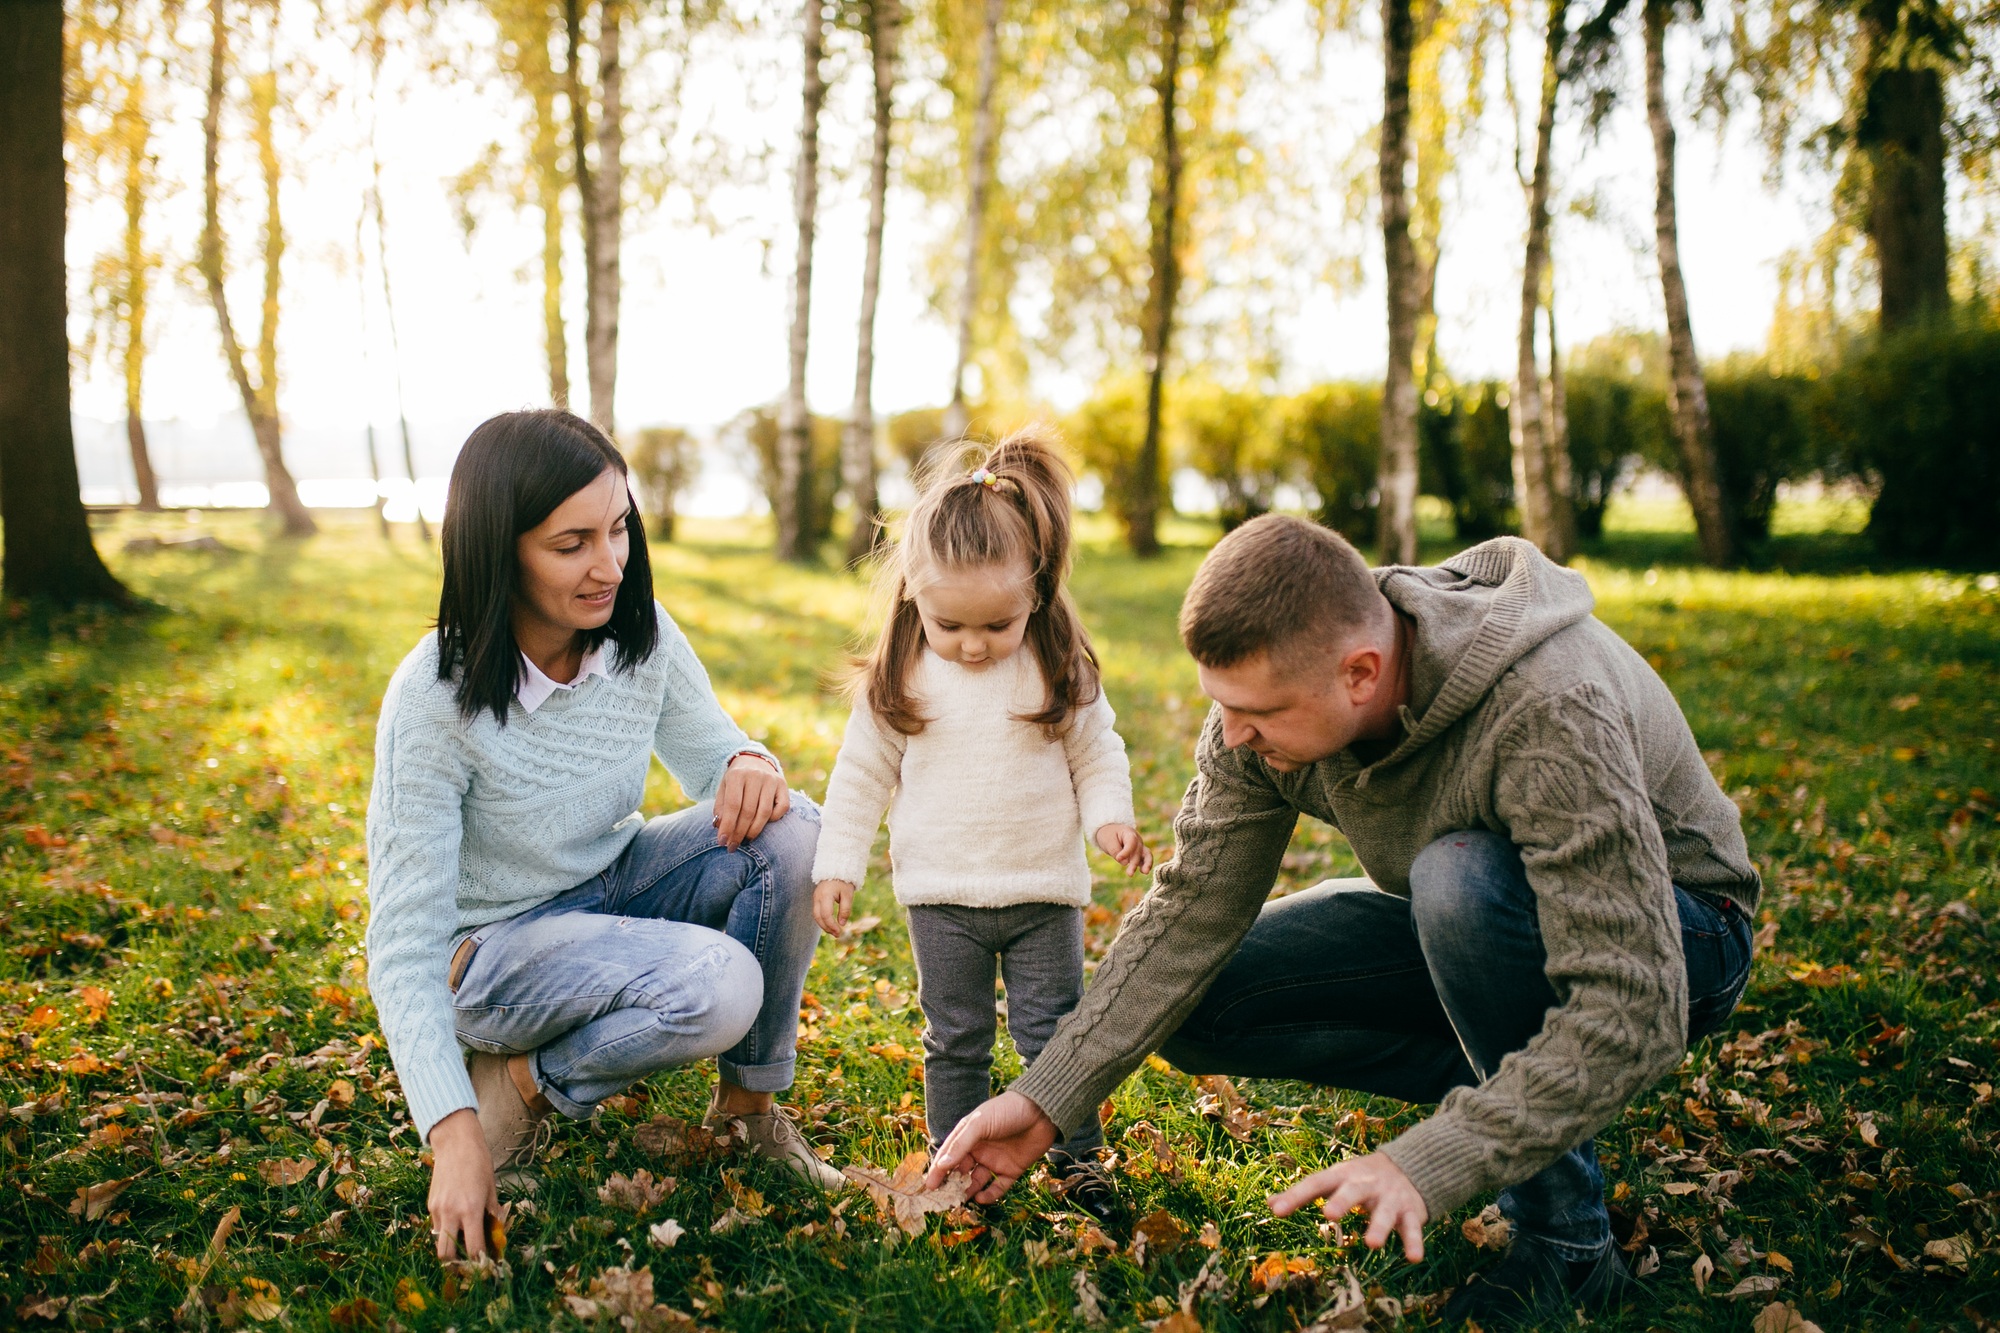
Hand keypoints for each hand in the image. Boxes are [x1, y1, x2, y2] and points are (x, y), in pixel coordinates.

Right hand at [427, 1109, 503, 1261]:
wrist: (456, 1143)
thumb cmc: (479, 1163)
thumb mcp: (492, 1189)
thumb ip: (492, 1214)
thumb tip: (497, 1236)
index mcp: (470, 1210)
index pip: (472, 1248)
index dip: (479, 1261)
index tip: (485, 1266)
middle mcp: (450, 1213)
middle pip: (446, 1255)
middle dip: (456, 1264)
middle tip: (468, 1262)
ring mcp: (437, 1209)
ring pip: (438, 1241)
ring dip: (449, 1246)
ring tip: (463, 1241)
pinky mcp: (430, 1204)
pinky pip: (436, 1226)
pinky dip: (445, 1230)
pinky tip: (456, 1221)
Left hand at [714, 753, 788, 849]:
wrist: (754, 760)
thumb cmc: (735, 781)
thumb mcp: (723, 789)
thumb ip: (721, 807)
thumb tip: (719, 827)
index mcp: (737, 775)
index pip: (733, 805)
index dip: (728, 826)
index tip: (722, 842)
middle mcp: (756, 776)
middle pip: (749, 811)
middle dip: (739, 833)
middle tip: (733, 847)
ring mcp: (772, 780)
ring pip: (765, 813)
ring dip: (754, 831)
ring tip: (745, 840)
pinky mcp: (783, 785)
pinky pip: (782, 808)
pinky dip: (773, 820)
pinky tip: (762, 824)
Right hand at [813, 878, 854, 935]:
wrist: (836, 869)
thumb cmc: (843, 881)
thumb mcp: (848, 894)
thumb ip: (845, 909)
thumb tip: (842, 924)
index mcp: (825, 895)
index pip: (826, 914)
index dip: (831, 925)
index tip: (839, 932)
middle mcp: (817, 897)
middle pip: (818, 917)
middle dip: (826, 928)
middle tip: (837, 935)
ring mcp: (815, 898)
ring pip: (816, 915)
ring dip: (824, 925)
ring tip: (834, 932)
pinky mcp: (816, 899)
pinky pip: (817, 912)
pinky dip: (822, 919)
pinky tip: (830, 924)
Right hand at [923, 1089, 1058, 1202]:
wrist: (1042, 1111)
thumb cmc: (1008, 1110)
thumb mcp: (980, 1123)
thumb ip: (961, 1144)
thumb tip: (942, 1165)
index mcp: (968, 1136)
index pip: (948, 1156)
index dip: (938, 1171)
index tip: (929, 1187)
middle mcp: (979, 1150)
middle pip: (961, 1171)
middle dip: (952, 1185)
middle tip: (944, 1200)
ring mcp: (995, 1161)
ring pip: (977, 1181)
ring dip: (968, 1191)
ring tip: (961, 1200)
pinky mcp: (1012, 1170)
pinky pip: (998, 1187)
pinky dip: (990, 1194)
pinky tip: (981, 1197)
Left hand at [1093, 823, 1152, 874]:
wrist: (1110, 832)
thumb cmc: (1109, 835)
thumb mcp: (1108, 841)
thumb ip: (1115, 850)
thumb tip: (1125, 863)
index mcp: (1129, 833)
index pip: (1131, 843)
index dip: (1126, 852)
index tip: (1118, 858)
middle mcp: (1137, 840)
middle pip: (1138, 851)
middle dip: (1134, 863)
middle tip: (1129, 874)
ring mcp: (1139, 847)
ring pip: (1146, 854)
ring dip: (1146, 863)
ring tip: (1145, 872)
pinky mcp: (1138, 854)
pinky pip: (1145, 859)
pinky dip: (1145, 865)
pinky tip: (1144, 872)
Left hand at [1268, 1150, 1428, 1261]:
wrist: (1410, 1167)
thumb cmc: (1359, 1178)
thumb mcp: (1333, 1180)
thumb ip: (1304, 1193)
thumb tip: (1269, 1204)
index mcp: (1343, 1175)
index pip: (1316, 1182)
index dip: (1296, 1196)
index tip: (1276, 1211)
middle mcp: (1366, 1184)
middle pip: (1353, 1190)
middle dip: (1342, 1201)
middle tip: (1329, 1215)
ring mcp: (1390, 1198)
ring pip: (1385, 1212)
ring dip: (1378, 1227)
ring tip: (1371, 1244)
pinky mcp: (1411, 1213)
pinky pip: (1413, 1229)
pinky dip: (1414, 1242)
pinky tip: (1413, 1258)